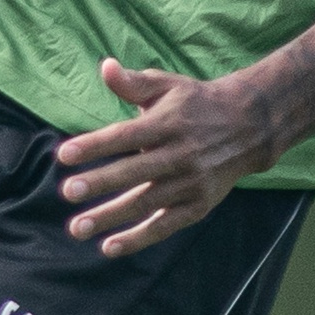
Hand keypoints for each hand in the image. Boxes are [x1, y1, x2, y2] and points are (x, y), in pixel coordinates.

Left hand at [51, 57, 279, 256]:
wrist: (250, 126)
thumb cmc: (196, 103)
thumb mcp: (168, 86)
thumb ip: (134, 83)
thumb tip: (105, 67)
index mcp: (168, 123)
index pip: (126, 136)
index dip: (95, 145)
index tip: (64, 154)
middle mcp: (180, 154)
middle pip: (134, 171)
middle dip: (100, 183)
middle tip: (67, 192)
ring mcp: (191, 183)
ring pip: (146, 203)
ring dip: (110, 216)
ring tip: (77, 228)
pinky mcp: (198, 205)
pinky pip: (165, 225)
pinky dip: (139, 238)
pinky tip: (109, 247)